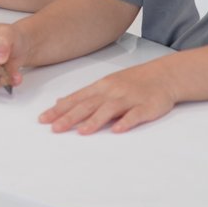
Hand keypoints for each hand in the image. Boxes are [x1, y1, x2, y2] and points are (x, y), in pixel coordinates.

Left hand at [39, 59, 176, 134]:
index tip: (43, 119)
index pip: (76, 99)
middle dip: (70, 117)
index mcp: (101, 87)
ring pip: (109, 109)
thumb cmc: (133, 82)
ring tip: (81, 132)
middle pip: (88, 105)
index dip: (59, 109)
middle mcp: (112, 92)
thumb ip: (84, 95)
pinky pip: (135, 115)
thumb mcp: (106, 84)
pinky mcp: (146, 107)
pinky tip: (117, 130)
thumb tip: (59, 102)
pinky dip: (126, 122)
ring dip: (95, 120)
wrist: (164, 75)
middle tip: (54, 128)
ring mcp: (129, 98)